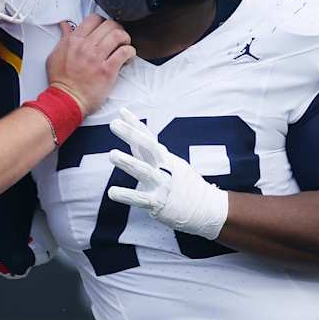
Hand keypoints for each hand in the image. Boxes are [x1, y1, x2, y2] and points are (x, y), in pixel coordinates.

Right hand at [45, 18, 132, 113]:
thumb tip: (66, 25)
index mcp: (74, 40)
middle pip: (109, 25)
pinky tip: (128, 57)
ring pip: (118, 35)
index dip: (103, 21)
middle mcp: (86, 46)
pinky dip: (130, 52)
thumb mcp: (56, 54)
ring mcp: (97, 58)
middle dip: (117, 28)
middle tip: (118, 38)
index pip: (93, 18)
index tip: (105, 29)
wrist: (67, 99)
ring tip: (125, 45)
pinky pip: (124, 52)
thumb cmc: (61, 80)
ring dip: (125, 38)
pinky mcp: (107, 70)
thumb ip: (64, 38)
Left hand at [105, 108, 228, 239]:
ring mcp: (162, 184)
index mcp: (165, 158)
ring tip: (112, 154)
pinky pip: (140, 198)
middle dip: (131, 134)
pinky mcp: (159, 202)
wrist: (206, 208)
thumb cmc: (185, 186)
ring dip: (128, 162)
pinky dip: (126, 195)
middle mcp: (164, 168)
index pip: (149, 138)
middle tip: (114, 124)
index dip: (136, 124)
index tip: (122, 111)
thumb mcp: (172, 165)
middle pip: (148, 147)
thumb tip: (135, 139)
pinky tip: (111, 192)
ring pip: (144, 171)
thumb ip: (151, 154)